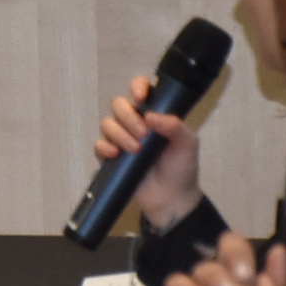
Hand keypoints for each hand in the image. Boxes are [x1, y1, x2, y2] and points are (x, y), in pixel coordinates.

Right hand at [95, 71, 204, 227]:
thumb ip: (175, 126)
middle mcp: (135, 122)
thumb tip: (151, 116)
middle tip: (143, 134)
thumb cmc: (181, 168)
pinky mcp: (110, 156)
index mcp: (154, 114)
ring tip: (135, 150)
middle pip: (119, 104)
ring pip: (107, 123)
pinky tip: (115, 155)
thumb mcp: (187, 145)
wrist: (172, 199)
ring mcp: (121, 139)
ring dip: (119, 134)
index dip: (137, 87)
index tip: (141, 97)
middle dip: (127, 116)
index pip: (141, 89)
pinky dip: (105, 147)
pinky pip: (98, 144)